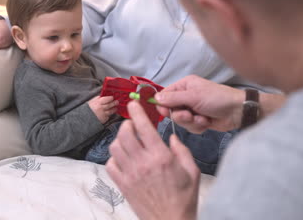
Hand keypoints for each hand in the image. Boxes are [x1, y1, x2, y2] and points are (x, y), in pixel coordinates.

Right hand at [88, 96, 118, 123]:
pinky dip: (109, 115)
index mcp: (98, 103)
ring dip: (114, 109)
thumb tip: (104, 96)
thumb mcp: (91, 102)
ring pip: (111, 111)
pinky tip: (108, 113)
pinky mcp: (104, 119)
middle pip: (110, 105)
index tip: (112, 98)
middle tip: (117, 102)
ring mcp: (103, 114)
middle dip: (115, 103)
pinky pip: (108, 116)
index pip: (107, 99)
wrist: (84, 118)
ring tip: (115, 108)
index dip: (111, 98)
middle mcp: (101, 108)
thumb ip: (98, 98)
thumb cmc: (87, 109)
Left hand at [107, 101, 199, 219]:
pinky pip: (110, 165)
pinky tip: (124, 159)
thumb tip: (172, 138)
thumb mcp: (192, 171)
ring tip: (129, 142)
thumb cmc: (184, 198)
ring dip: (120, 140)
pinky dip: (114, 158)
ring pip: (115, 147)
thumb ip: (182, 150)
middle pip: (125, 134)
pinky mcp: (123, 185)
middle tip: (133, 125)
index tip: (133, 104)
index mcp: (161, 157)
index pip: (143, 127)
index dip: (136, 112)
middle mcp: (143, 163)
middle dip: (127, 124)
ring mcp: (130, 175)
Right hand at [155, 75, 243, 133]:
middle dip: (181, 116)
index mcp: (184, 86)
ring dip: (191, 122)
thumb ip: (173, 98)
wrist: (238, 111)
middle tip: (189, 115)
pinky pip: (189, 127)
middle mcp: (186, 97)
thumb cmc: (218, 98)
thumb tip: (155, 98)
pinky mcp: (198, 120)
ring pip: (180, 121)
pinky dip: (198, 126)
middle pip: (172, 110)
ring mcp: (192, 109)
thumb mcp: (194, 96)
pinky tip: (207, 121)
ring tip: (202, 118)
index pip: (165, 95)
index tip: (165, 112)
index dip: (163, 105)